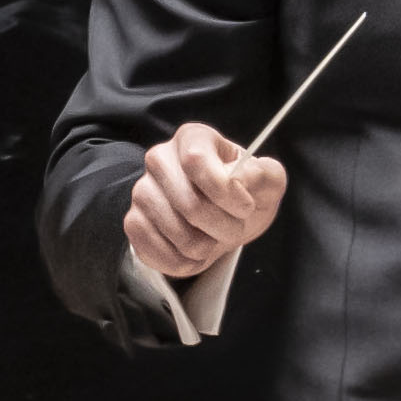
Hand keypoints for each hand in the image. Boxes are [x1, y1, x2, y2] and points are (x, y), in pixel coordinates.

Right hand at [123, 119, 287, 280]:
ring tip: (216, 239)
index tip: (246, 207)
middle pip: (189, 203)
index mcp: (193, 138)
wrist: (225, 220)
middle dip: (224, 226)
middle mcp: (160, 159)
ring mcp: (142, 191)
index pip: (196, 161)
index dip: (225, 191)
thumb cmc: (246, 194)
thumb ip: (264, 174)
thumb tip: (241, 177)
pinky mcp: (133, 222)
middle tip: (236, 228)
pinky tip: (197, 253)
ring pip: (174, 231)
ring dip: (206, 246)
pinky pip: (155, 250)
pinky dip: (184, 262)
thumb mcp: (267, 181)